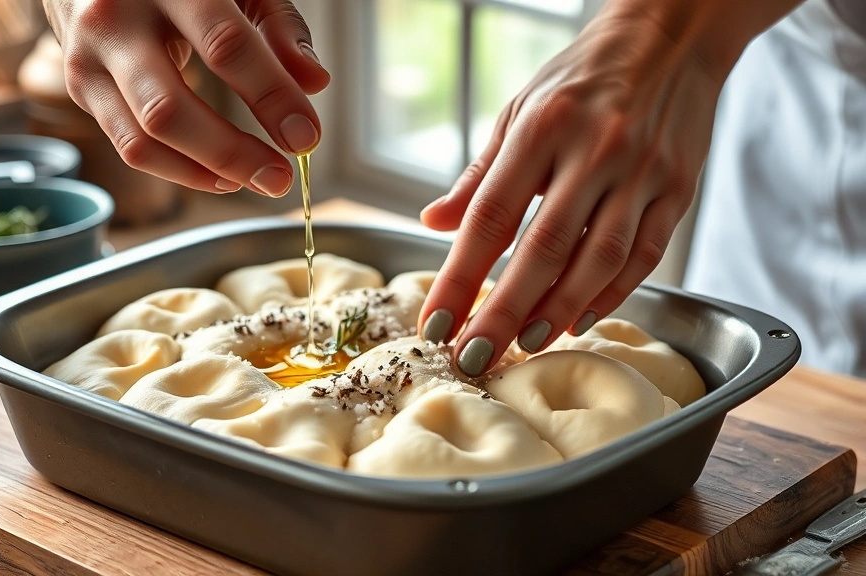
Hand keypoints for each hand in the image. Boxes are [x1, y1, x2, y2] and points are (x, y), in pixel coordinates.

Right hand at [42, 0, 329, 196]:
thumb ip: (278, 25)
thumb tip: (314, 84)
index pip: (225, 45)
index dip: (270, 96)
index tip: (306, 136)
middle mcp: (115, 19)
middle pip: (170, 109)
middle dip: (233, 153)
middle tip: (280, 178)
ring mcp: (88, 58)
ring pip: (143, 140)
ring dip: (206, 173)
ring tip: (256, 180)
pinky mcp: (81, 88)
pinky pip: (131, 147)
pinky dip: (181, 170)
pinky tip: (221, 175)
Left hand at [416, 9, 725, 376]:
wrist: (670, 37)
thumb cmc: (581, 79)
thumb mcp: (519, 110)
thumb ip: (479, 174)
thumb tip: (434, 222)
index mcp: (541, 128)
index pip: (489, 217)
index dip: (459, 277)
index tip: (436, 322)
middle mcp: (593, 150)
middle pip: (542, 248)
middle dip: (503, 311)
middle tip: (476, 356)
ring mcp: (642, 171)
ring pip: (599, 258)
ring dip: (559, 309)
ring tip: (525, 344)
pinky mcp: (679, 188)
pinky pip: (645, 254)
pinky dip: (612, 293)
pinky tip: (581, 318)